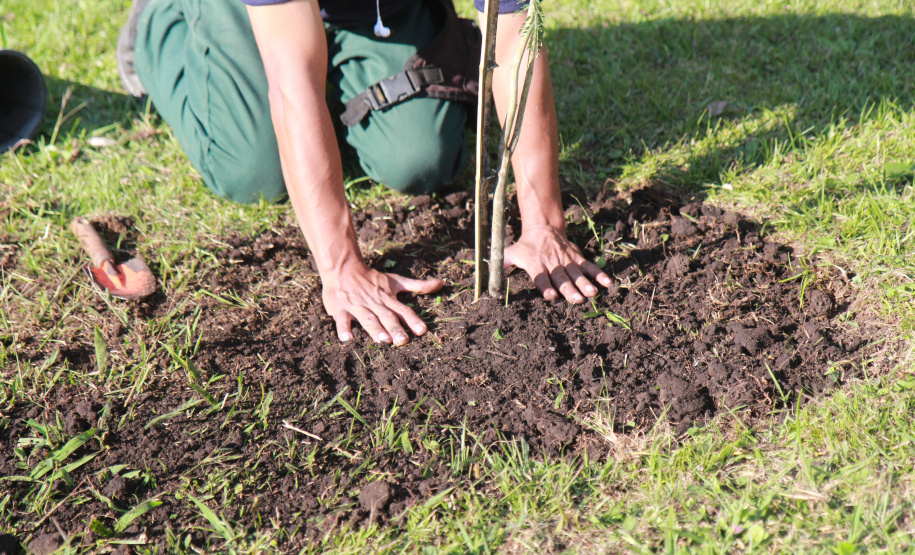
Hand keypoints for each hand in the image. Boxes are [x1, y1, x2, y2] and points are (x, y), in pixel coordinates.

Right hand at [322, 263, 442, 345]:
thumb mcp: (396, 281)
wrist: (343, 268)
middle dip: (395, 329)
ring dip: (375, 329)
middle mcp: (374, 304)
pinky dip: (343, 329)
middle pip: (386, 317)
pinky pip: (342, 320)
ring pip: (368, 319)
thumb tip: (440, 284)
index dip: (412, 320)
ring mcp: (357, 307)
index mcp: (388, 299)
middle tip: (402, 341)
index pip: (403, 310)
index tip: (422, 330)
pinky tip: (347, 339)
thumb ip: (417, 285)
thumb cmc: (372, 279)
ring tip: (383, 340)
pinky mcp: (341, 309)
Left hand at [504, 225, 612, 303]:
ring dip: (585, 284)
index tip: (551, 296)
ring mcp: (567, 260)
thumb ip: (501, 264)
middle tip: (577, 299)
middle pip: (561, 277)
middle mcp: (552, 263)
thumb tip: (486, 277)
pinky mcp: (577, 258)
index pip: (540, 277)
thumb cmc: (525, 246)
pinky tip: (608, 284)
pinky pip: (589, 266)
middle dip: (569, 289)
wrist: (543, 228)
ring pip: (577, 273)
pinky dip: (599, 274)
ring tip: (593, 293)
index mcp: (536, 264)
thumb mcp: (511, 253)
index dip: (545, 286)